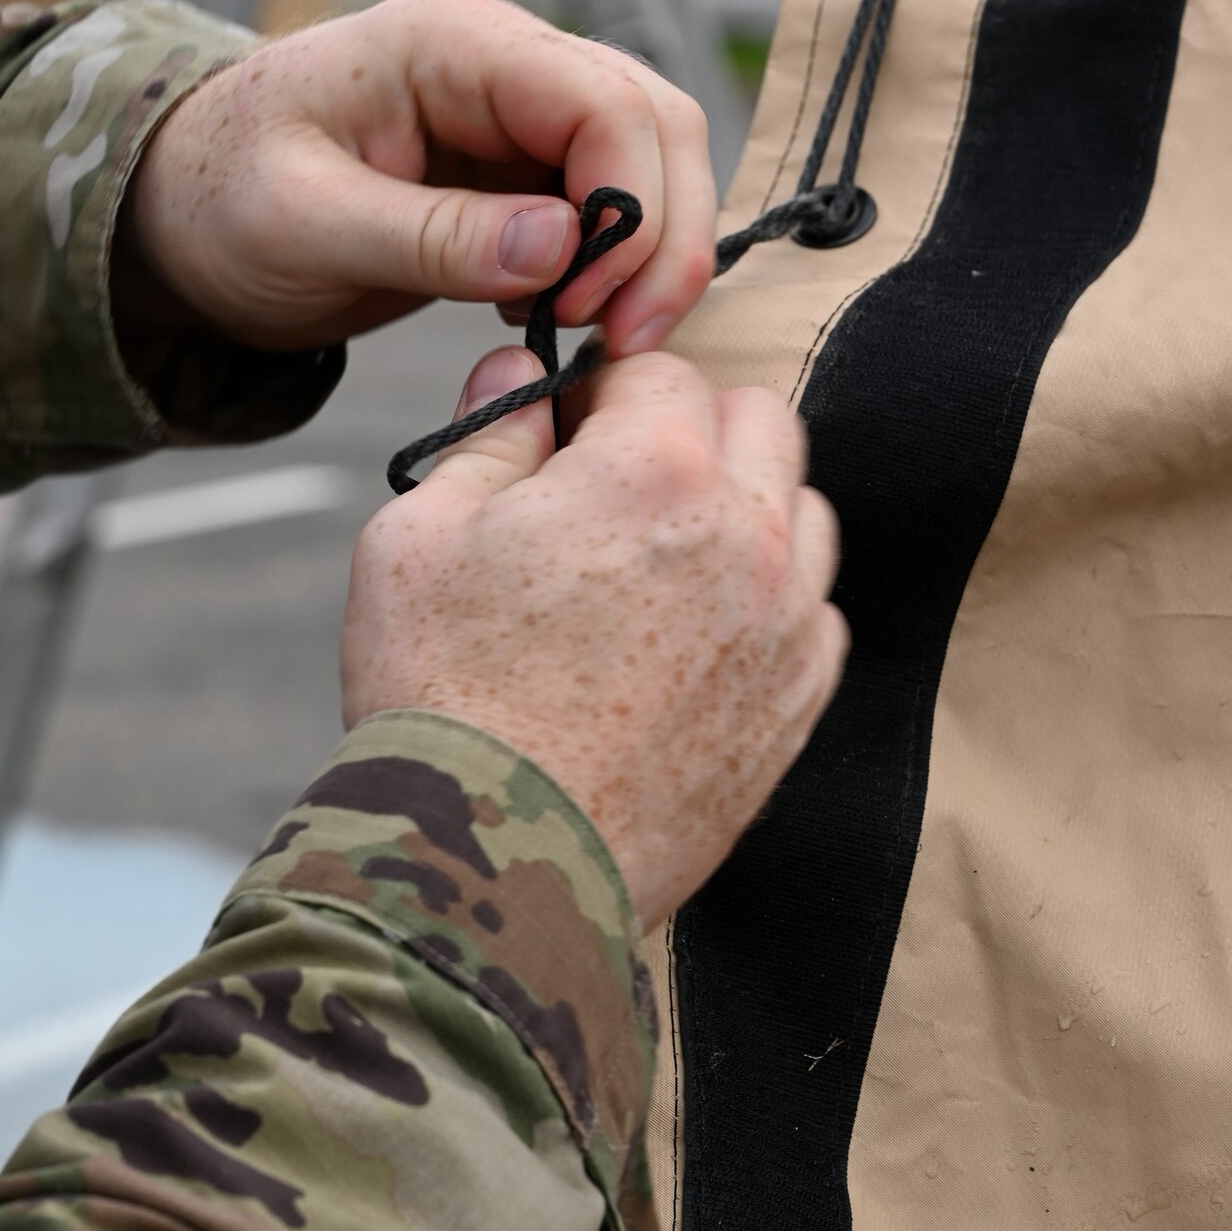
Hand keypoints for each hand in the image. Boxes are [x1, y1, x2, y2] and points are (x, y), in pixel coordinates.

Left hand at [119, 0, 714, 355]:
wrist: (179, 213)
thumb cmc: (217, 198)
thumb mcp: (304, 226)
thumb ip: (432, 237)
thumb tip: (561, 249)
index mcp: (450, 41)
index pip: (602, 99)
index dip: (628, 205)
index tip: (590, 303)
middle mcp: (499, 61)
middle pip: (650, 123)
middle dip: (661, 236)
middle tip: (625, 338)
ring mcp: (513, 114)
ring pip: (644, 162)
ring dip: (647, 253)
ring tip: (600, 335)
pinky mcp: (514, 170)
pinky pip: (603, 204)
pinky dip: (610, 264)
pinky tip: (559, 315)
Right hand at [342, 348, 847, 929]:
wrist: (494, 860)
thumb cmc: (440, 691)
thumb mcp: (416, 535)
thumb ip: (484, 437)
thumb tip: (514, 374)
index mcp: (653, 471)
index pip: (661, 370)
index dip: (603, 391)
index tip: (566, 433)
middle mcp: (746, 534)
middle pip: (758, 421)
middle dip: (689, 430)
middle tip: (613, 485)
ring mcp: (785, 624)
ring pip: (802, 511)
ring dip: (743, 508)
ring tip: (657, 560)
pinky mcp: (798, 704)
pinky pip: (814, 612)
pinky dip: (767, 600)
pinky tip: (691, 635)